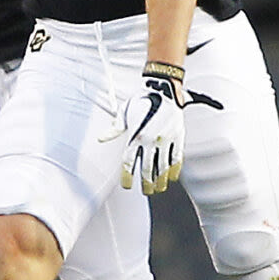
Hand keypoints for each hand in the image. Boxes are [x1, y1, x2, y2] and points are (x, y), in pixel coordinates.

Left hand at [109, 65, 185, 194]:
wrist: (163, 88)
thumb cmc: (142, 99)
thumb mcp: (125, 112)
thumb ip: (114, 129)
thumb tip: (101, 139)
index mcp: (136, 135)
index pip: (129, 162)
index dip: (127, 176)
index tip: (126, 185)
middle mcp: (151, 140)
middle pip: (147, 169)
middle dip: (146, 183)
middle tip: (146, 192)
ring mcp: (166, 139)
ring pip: (163, 167)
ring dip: (161, 180)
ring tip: (159, 189)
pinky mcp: (178, 137)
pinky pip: (177, 157)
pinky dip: (175, 170)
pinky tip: (172, 178)